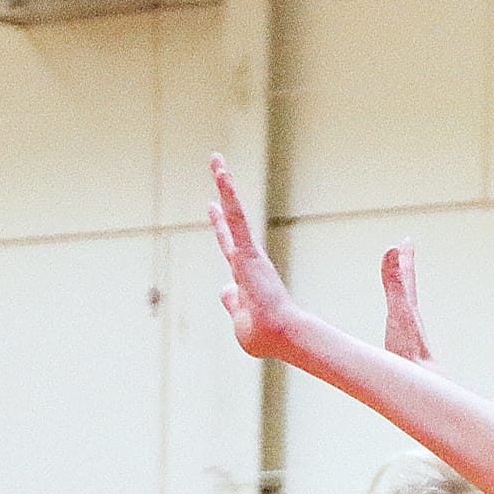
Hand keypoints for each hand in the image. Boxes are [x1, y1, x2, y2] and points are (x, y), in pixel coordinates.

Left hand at [209, 153, 301, 361]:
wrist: (280, 335)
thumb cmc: (264, 335)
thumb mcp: (239, 321)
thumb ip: (231, 304)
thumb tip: (224, 291)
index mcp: (245, 276)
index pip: (229, 245)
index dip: (220, 227)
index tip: (212, 208)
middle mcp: (248, 260)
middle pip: (231, 221)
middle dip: (223, 197)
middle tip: (218, 168)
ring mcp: (249, 253)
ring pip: (234, 213)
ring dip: (225, 185)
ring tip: (215, 159)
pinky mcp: (249, 249)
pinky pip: (237, 217)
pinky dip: (229, 195)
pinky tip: (221, 173)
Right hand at [382, 240, 432, 362]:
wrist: (422, 388)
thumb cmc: (408, 353)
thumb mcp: (397, 312)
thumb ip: (394, 282)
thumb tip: (393, 248)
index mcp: (408, 310)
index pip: (406, 278)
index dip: (404, 259)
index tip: (405, 241)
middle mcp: (410, 321)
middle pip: (407, 289)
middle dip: (403, 271)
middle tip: (403, 255)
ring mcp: (408, 338)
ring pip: (404, 310)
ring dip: (401, 296)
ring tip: (400, 289)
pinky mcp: (405, 354)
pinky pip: (399, 330)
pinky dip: (396, 322)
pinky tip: (396, 330)